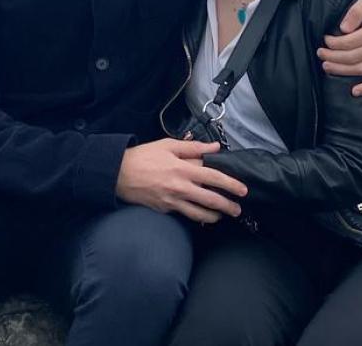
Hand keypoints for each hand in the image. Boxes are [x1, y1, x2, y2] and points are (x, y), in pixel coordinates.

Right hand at [116, 139, 247, 222]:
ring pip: (199, 214)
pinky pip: (185, 215)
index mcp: (183, 169)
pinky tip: (202, 216)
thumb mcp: (168, 145)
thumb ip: (193, 147)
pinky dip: (196, 217)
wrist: (118, 173)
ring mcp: (172, 201)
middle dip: (227, 206)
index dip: (230, 184)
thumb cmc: (143, 157)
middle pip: (210, 200)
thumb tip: (214, 148)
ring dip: (214, 216)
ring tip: (222, 215)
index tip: (242, 190)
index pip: (213, 177)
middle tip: (238, 210)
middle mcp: (180, 187)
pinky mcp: (165, 209)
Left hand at [318, 0, 361, 96]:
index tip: (326, 40)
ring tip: (327, 67)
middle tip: (320, 53)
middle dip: (333, 57)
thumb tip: (343, 28)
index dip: (335, 43)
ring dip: (342, 71)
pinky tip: (354, 91)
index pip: (350, 42)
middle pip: (353, 57)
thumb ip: (357, 10)